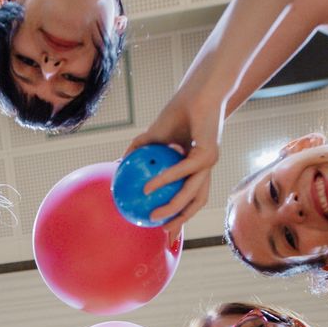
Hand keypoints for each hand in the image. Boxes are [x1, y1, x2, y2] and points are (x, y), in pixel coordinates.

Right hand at [126, 87, 225, 240]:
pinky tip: (149, 187)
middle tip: (160, 232)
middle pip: (195, 202)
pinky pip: (183, 171)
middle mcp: (204, 168)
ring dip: (173, 208)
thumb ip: (139, 152)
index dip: (178, 216)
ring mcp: (209, 162)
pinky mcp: (208, 154)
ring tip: (153, 216)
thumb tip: (119, 166)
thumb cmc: (178, 112)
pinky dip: (166, 180)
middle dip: (180, 220)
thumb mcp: (153, 135)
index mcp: (195, 168)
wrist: (199, 93)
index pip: (188, 197)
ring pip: (192, 193)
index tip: (164, 233)